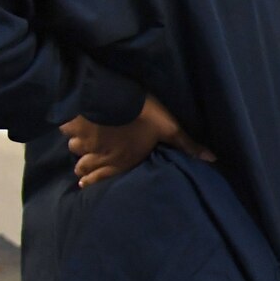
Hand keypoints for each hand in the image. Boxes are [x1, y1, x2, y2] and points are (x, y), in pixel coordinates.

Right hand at [60, 95, 213, 188]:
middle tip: (81, 170)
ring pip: (75, 149)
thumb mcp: (169, 129)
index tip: (85, 184)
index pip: (101, 179)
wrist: (114, 96)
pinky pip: (66, 130)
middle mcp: (99, 155)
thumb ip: (187, 144)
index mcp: (121, 160)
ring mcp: (84, 140)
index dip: (93, 182)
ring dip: (78, 148)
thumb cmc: (145, 115)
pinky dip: (69, 128)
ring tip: (79, 146)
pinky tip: (71, 125)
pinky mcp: (73, 124)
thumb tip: (213, 159)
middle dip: (83, 168)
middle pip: (84, 166)